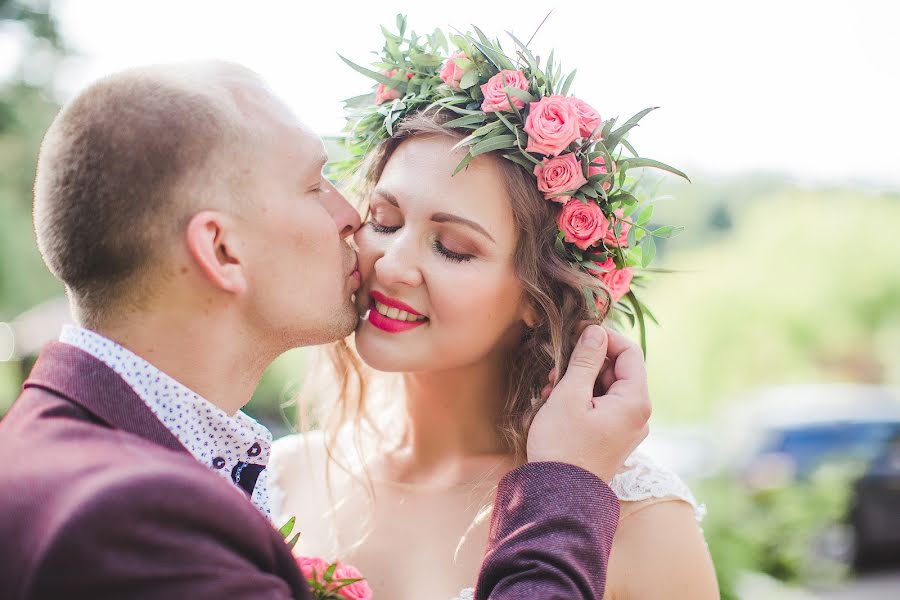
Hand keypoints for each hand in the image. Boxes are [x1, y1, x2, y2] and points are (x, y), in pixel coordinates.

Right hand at [526, 325, 650, 482]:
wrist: (559, 497)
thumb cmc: (562, 446)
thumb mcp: (570, 396)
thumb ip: (585, 360)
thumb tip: (596, 332)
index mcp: (635, 401)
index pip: (629, 352)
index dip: (603, 337)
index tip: (576, 333)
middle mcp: (638, 415)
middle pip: (617, 371)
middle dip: (585, 363)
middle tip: (555, 368)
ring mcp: (627, 429)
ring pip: (605, 389)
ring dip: (578, 381)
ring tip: (549, 389)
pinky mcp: (613, 439)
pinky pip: (601, 408)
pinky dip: (580, 400)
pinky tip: (555, 404)